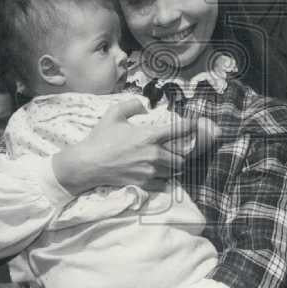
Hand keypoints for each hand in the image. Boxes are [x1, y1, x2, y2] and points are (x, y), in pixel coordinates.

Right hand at [51, 98, 219, 195]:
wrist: (87, 165)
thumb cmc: (100, 138)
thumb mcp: (113, 114)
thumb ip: (132, 105)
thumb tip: (145, 105)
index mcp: (150, 136)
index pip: (180, 130)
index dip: (193, 127)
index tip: (199, 124)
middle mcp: (154, 154)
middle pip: (183, 156)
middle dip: (184, 152)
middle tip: (181, 147)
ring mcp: (150, 171)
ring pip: (174, 170)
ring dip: (175, 165)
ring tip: (170, 159)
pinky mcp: (145, 183)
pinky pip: (164, 181)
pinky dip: (165, 176)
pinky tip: (159, 170)